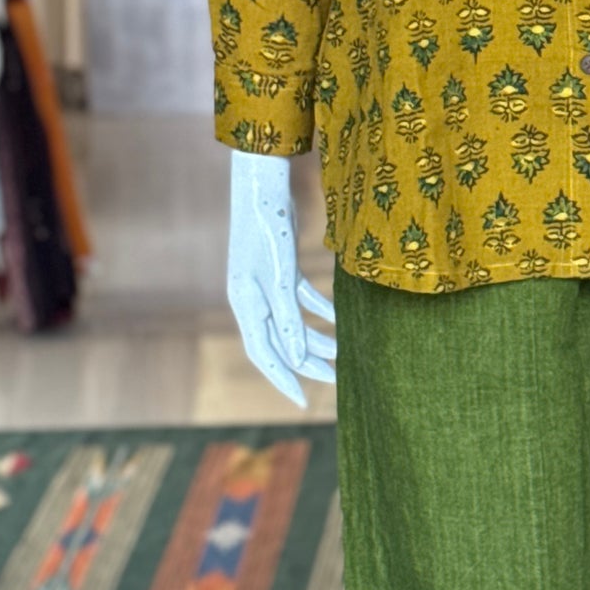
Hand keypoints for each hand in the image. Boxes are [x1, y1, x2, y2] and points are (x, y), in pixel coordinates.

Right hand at [226, 148, 336, 408]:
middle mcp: (252, 298)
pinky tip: (337, 319)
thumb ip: (286, 318)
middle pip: (280, 342)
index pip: (264, 353)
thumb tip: (296, 357)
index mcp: (246, 305)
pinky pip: (300, 298)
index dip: (283, 379)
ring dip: (317, 336)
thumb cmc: (268, 230)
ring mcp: (265, 283)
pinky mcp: (281, 267)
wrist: (264, 186)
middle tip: (336, 381)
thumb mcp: (280, 277)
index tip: (303, 402)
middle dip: (307, 362)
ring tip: (343, 353)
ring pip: (292, 321)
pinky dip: (318, 309)